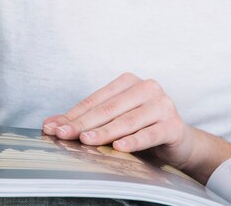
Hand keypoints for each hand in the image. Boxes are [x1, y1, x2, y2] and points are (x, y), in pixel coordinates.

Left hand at [42, 72, 194, 168]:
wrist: (179, 142)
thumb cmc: (141, 127)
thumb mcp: (115, 120)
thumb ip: (88, 120)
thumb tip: (51, 124)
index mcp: (128, 82)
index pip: (96, 99)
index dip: (73, 114)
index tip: (53, 127)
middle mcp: (146, 87)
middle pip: (109, 108)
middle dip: (83, 123)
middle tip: (63, 134)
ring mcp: (162, 104)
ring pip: (127, 121)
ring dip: (104, 132)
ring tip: (86, 140)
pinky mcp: (173, 125)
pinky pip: (150, 134)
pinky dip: (133, 141)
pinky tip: (119, 147)